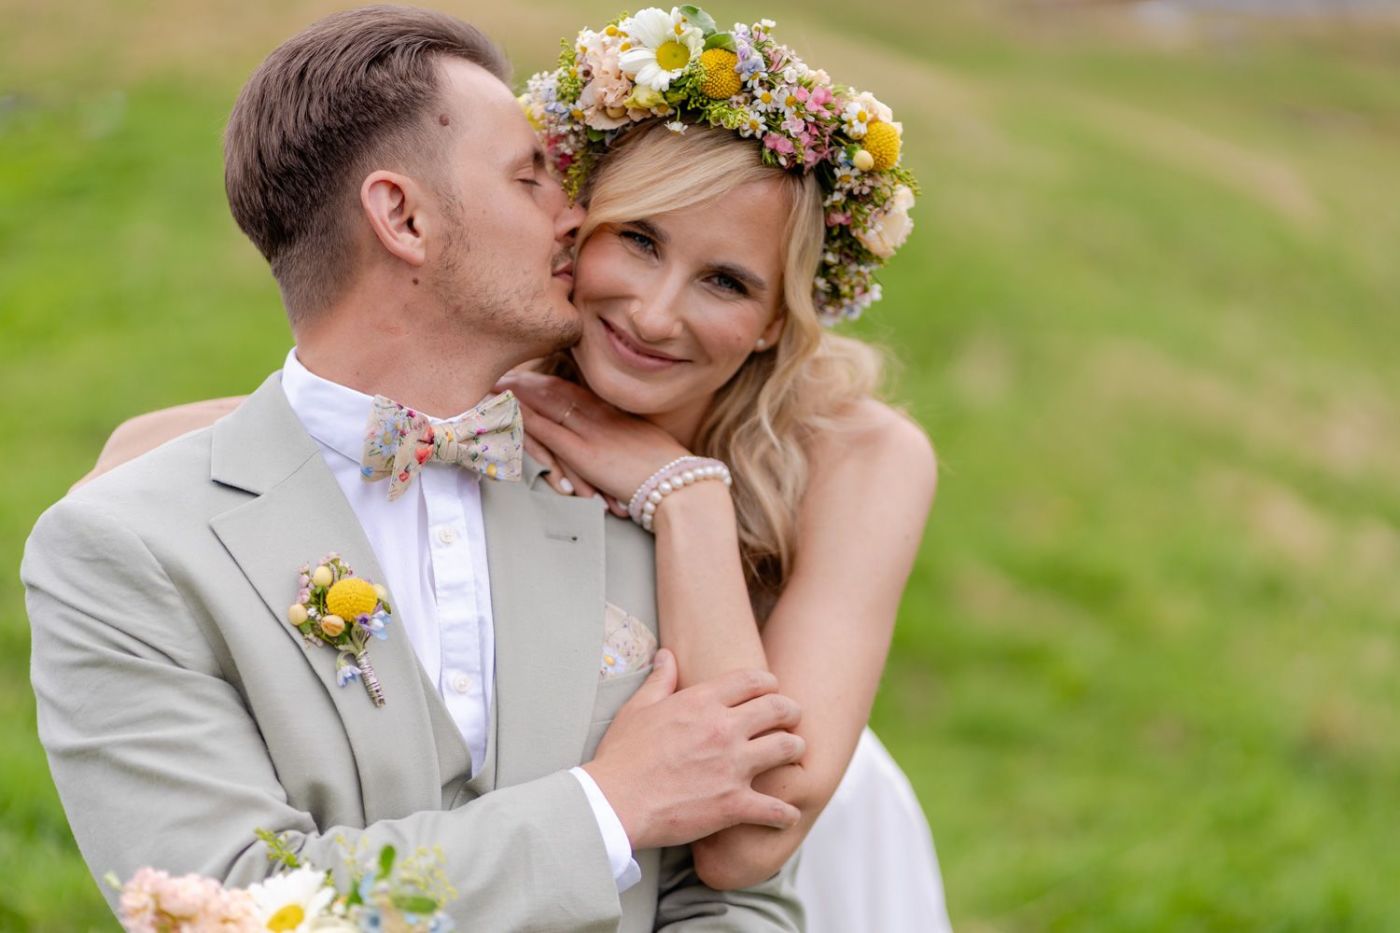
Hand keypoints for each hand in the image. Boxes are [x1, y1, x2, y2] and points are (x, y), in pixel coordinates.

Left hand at [495, 371, 689, 511]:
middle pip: (555, 391)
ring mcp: (591, 432)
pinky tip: (508, 410)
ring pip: (547, 405)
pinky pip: (548, 430)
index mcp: (614, 414)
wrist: (680, 484)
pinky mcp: (584, 453)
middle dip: (526, 380)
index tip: (526, 375)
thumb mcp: (644, 447)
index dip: (547, 382)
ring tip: (494, 384)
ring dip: (519, 394)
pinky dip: (525, 418)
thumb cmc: (668, 473)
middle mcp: (600, 416)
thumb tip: (614, 444)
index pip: (573, 392)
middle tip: (500, 371)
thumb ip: (625, 439)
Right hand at [582, 649, 805, 849]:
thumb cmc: (621, 756)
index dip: (769, 683)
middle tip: (792, 719)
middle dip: (791, 712)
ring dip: (795, 750)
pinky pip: (776, 808)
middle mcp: (724, 729)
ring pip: (788, 748)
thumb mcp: (638, 709)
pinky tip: (786, 814)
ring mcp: (732, 767)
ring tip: (793, 755)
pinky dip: (785, 813)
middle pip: (779, 709)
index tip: (771, 691)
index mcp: (702, 702)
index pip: (753, 680)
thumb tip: (667, 656)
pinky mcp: (733, 804)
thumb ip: (659, 681)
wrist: (612, 802)